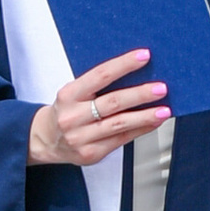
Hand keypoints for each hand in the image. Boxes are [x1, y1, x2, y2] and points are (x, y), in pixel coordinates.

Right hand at [31, 46, 167, 165]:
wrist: (45, 139)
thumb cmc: (66, 111)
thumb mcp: (74, 93)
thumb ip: (99, 86)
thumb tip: (137, 73)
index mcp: (69, 94)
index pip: (100, 75)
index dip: (124, 64)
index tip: (144, 56)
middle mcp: (73, 116)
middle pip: (113, 102)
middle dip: (140, 94)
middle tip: (160, 88)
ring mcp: (81, 137)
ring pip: (119, 124)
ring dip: (145, 116)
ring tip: (164, 110)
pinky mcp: (91, 153)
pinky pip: (121, 140)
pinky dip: (140, 130)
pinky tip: (152, 123)